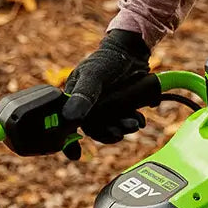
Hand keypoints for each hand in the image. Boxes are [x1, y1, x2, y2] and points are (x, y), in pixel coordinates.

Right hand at [62, 29, 150, 158]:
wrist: (132, 52)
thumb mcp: (93, 76)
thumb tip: (70, 118)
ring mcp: (106, 109)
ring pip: (112, 128)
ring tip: (134, 123)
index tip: (75, 155)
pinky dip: (134, 122)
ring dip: (124, 129)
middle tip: (118, 134)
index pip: (68, 125)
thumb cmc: (107, 60)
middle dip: (108, 134)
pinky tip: (139, 118)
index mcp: (74, 99)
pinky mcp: (122, 109)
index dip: (69, 141)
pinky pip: (125, 123)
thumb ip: (83, 96)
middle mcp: (88, 107)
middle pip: (94, 131)